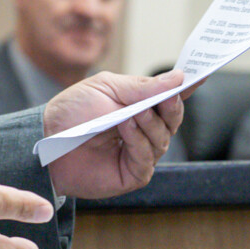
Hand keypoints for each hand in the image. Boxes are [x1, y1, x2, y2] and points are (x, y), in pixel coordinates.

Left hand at [44, 69, 186, 199]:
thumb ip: (143, 87)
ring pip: (163, 139)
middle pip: (174, 118)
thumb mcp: (107, 88)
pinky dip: (139, 141)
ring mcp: (140, 153)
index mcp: (140, 105)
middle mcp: (145, 130)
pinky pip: (147, 159)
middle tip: (164, 97)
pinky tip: (126, 129)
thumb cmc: (73, 112)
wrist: (46, 141)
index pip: (171, 97)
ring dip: (150, 124)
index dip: (188, 87)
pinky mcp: (131, 174)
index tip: (203, 74)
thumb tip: (179, 77)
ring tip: (131, 115)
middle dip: (170, 107)